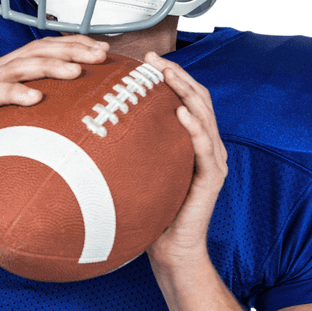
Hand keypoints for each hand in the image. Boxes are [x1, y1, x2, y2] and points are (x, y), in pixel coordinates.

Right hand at [0, 36, 108, 192]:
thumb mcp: (15, 126)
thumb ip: (38, 115)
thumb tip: (79, 119)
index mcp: (3, 72)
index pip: (42, 49)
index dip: (73, 45)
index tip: (103, 51)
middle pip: (36, 50)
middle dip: (71, 50)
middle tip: (100, 56)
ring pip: (20, 66)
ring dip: (51, 67)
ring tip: (77, 73)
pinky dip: (17, 93)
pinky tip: (38, 97)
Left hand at [144, 52, 227, 272]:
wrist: (171, 251)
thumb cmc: (153, 213)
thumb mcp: (141, 174)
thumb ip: (134, 150)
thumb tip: (98, 129)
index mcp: (193, 142)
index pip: (186, 99)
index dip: (170, 77)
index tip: (146, 61)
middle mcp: (208, 146)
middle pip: (198, 99)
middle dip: (177, 74)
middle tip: (153, 59)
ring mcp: (213, 160)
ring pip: (205, 115)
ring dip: (186, 90)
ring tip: (168, 74)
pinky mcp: (213, 177)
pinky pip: (205, 146)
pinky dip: (195, 126)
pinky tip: (180, 112)